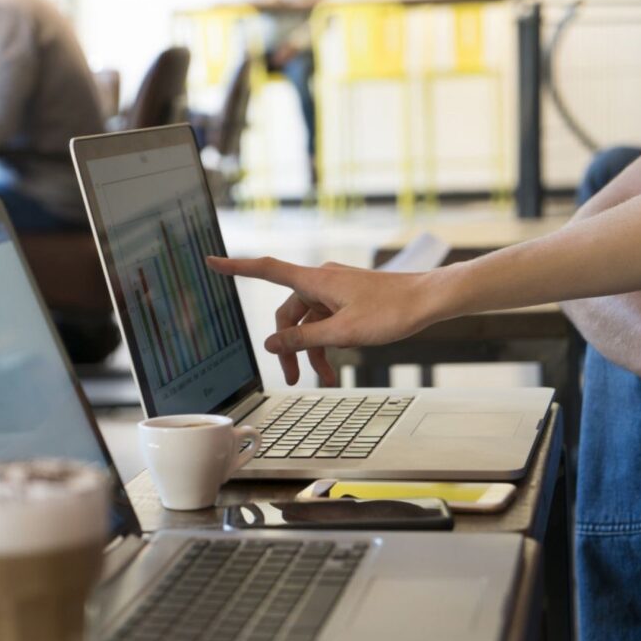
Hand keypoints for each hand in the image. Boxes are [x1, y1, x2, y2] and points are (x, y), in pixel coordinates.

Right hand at [206, 256, 438, 384]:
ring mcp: (335, 291)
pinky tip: (335, 366)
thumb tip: (271, 343)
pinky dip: (327, 344)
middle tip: (292, 377)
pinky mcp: (348, 301)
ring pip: (309, 323)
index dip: (237, 268)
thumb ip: (304, 339)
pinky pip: (326, 322)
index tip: (212, 261)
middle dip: (288, 346)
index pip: (266, 270)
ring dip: (311, 351)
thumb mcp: (343, 332)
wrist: (429, 300)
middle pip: (288, 313)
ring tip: (323, 378)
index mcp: (315, 281)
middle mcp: (321, 282)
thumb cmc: (393, 310)